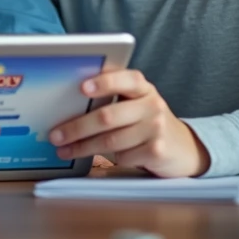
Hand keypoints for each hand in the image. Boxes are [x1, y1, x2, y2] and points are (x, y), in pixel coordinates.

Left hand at [48, 69, 209, 177]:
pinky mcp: (158, 151)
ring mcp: (156, 129)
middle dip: (77, 127)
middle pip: (108, 116)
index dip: (104, 82)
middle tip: (56, 135)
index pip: (125, 79)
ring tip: (64, 150)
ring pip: (111, 141)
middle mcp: (152, 105)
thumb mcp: (136, 103)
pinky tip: (102, 158)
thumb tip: (69, 102)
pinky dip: (109, 159)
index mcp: (143, 87)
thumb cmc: (147, 121)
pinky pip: (123, 157)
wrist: (183, 147)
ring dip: (83, 147)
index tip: (82, 88)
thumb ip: (113, 98)